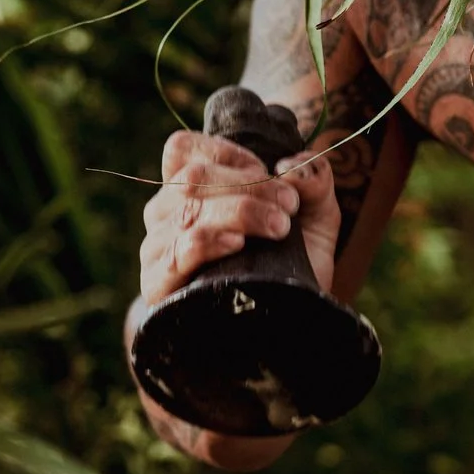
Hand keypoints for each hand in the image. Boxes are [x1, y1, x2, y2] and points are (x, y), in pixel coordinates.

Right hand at [136, 129, 340, 306]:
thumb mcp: (316, 215)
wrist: (284, 324)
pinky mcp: (158, 285)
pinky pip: (176, 254)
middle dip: (248, 187)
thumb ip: (314, 181)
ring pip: (188, 212)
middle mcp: (166, 213)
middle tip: (288, 207)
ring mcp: (157, 248)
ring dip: (239, 212)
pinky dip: (207, 242)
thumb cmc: (289, 261)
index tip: (269, 174)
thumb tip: (290, 166)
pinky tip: (237, 244)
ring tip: (278, 228)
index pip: (183, 149)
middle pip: (191, 178)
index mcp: (190, 189)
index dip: (227, 154)